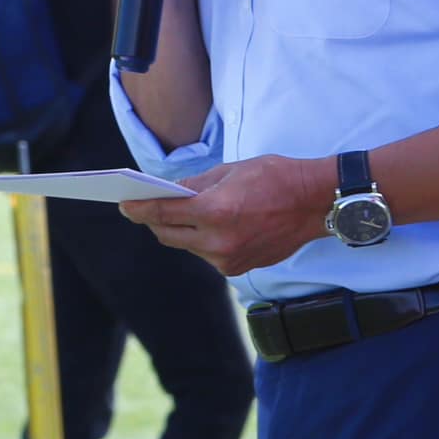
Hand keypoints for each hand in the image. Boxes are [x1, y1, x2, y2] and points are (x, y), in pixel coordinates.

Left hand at [119, 154, 335, 276]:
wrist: (315, 204)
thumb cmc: (277, 177)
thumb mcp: (233, 169)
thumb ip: (197, 184)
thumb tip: (172, 192)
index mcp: (215, 211)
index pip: (163, 213)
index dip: (139, 208)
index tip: (123, 204)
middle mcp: (217, 241)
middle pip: (168, 235)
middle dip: (156, 220)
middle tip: (149, 206)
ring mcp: (227, 259)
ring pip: (188, 246)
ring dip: (183, 230)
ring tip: (189, 213)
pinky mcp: (238, 269)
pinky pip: (208, 254)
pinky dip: (205, 240)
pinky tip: (216, 225)